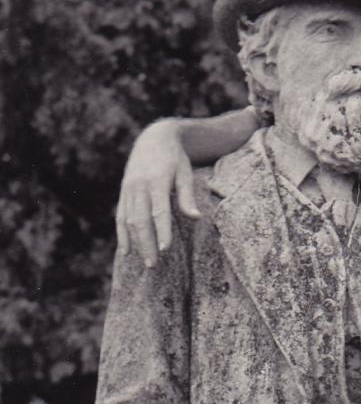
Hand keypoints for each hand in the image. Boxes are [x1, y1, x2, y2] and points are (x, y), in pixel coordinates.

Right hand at [116, 120, 200, 267]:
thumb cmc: (175, 159)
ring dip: (135, 243)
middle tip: (154, 265)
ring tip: (144, 261)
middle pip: (141, 220)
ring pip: (128, 220)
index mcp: (156, 181)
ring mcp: (128, 190)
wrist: (154, 139)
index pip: (159, 211)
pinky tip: (126, 250)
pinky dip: (122, 234)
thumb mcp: (185, 173)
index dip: (162, 231)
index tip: (166, 249)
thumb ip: (187, 197)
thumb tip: (197, 218)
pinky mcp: (123, 192)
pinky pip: (120, 216)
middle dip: (147, 243)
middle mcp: (139, 186)